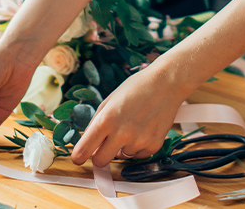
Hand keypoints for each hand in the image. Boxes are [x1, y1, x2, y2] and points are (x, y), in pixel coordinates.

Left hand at [71, 66, 187, 166]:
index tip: (79, 157)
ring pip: (121, 156)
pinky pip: (138, 155)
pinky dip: (138, 146)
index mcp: (106, 120)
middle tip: (106, 143)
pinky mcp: (153, 146)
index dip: (79, 156)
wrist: (166, 83)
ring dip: (122, 146)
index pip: (83, 151)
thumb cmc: (136, 88)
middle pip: (100, 161)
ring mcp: (138, 141)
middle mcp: (121, 133)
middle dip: (100, 154)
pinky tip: (144, 128)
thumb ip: (96, 123)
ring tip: (132, 125)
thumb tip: (88, 145)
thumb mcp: (109, 101)